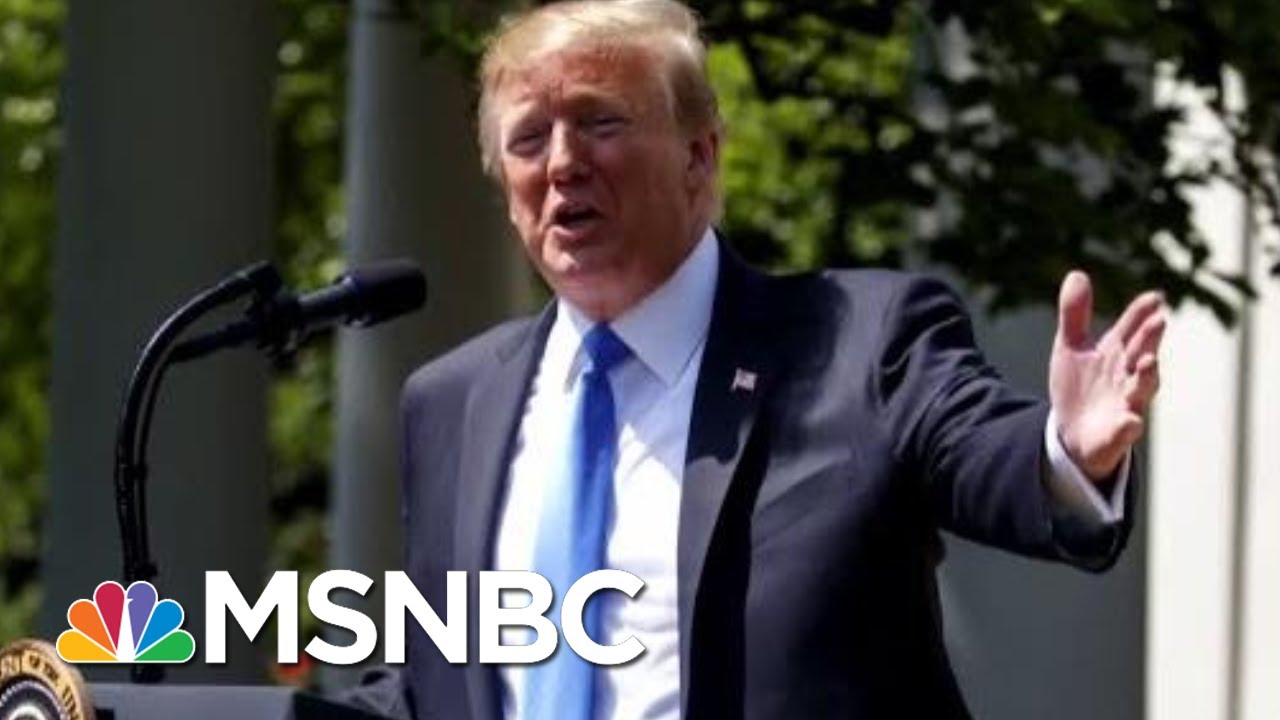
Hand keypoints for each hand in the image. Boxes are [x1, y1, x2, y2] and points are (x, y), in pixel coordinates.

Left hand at [1049, 271, 1165, 481]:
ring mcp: (1126, 405)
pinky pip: (1126, 431)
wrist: (1072, 434)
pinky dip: (1128, 426)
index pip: (1132, 328)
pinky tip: (1131, 422)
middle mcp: (1128, 376)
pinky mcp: (1117, 434)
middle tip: (1159, 320)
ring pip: (1142, 390)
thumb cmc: (1080, 386)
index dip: (1141, 313)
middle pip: (1142, 354)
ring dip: (1148, 377)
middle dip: (1150, 339)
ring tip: (1150, 362)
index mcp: (1117, 353)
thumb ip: (1075, 314)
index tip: (1154, 297)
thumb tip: (1078, 274)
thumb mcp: (1071, 347)